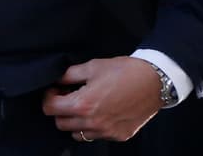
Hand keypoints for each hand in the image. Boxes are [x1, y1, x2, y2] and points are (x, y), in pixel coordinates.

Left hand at [42, 57, 163, 142]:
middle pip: (60, 123)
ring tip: (84, 105)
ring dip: (75, 121)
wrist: (154, 82)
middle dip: (60, 109)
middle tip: (68, 96)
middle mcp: (92, 123)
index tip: (55, 90)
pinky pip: (96, 136)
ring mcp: (106, 132)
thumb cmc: (123, 71)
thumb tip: (56, 79)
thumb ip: (70, 74)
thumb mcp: (92, 66)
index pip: (50, 108)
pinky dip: (92, 127)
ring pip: (77, 133)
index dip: (49, 97)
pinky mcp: (118, 136)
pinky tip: (100, 112)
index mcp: (83, 104)